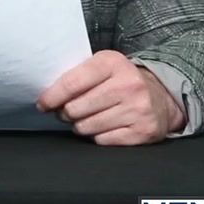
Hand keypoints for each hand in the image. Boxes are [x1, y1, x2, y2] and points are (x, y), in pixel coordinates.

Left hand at [36, 49, 184, 145]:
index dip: (51, 97)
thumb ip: (76, 75)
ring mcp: (138, 109)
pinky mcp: (144, 131)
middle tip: (66, 112)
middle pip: (76, 108)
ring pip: (87, 126)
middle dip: (64, 113)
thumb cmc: (119, 81)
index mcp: (112, 63)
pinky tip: (101, 127)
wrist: (161, 97)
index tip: (42, 104)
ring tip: (84, 118)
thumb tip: (45, 96)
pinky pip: (103, 140)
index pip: (71, 83)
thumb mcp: (101, 67)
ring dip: (79, 126)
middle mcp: (128, 84)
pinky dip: (97, 136)